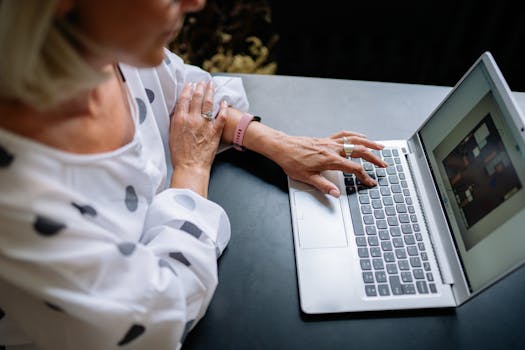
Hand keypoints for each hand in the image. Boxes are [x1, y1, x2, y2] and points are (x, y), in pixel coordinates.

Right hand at [169, 81, 227, 195]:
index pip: (184, 99)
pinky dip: (223, 108)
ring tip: (212, 85)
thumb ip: (175, 121)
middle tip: (202, 81)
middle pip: (197, 98)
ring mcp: (205, 124)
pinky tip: (224, 102)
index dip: (188, 89)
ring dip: (210, 92)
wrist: (190, 167)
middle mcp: (193, 119)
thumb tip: (178, 111)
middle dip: (200, 87)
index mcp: (180, 119)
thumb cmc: (179, 155)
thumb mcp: (171, 135)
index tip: (190, 84)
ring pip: (208, 103)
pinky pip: (221, 116)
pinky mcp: (215, 131)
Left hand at [271, 131, 387, 196]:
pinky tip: (361, 136)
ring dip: (369, 143)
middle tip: (384, 165)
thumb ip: (323, 186)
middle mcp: (332, 149)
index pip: (353, 168)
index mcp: (329, 160)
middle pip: (359, 151)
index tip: (371, 182)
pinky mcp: (326, 139)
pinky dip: (355, 135)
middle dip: (374, 159)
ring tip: (380, 148)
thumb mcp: (307, 178)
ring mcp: (330, 142)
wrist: (282, 147)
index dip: (365, 177)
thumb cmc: (292, 161)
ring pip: (354, 140)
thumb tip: (336, 193)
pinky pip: (344, 134)